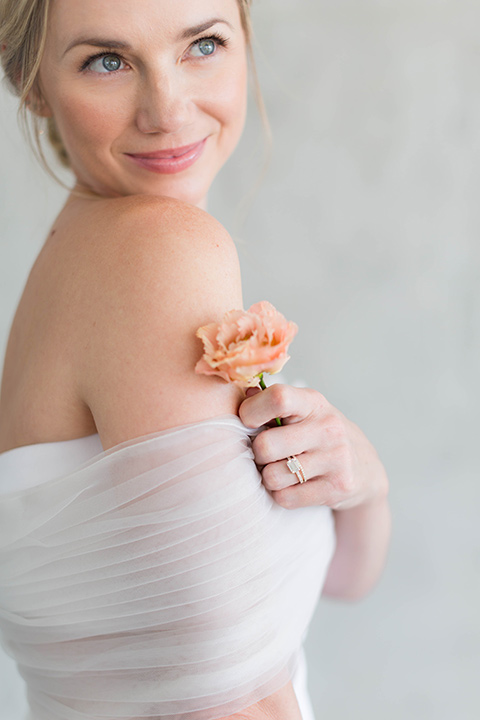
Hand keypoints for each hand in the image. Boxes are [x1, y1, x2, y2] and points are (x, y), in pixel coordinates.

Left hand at [239, 384, 387, 510]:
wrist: (365, 469)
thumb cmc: (320, 434)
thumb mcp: (303, 411)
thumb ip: (272, 403)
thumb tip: (244, 395)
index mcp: (313, 403)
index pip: (277, 398)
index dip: (251, 411)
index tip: (249, 422)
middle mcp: (328, 428)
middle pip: (265, 446)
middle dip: (257, 454)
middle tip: (267, 454)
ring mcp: (336, 459)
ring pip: (272, 476)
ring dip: (269, 477)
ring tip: (281, 469)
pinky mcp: (337, 488)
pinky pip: (286, 498)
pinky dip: (282, 494)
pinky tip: (293, 485)